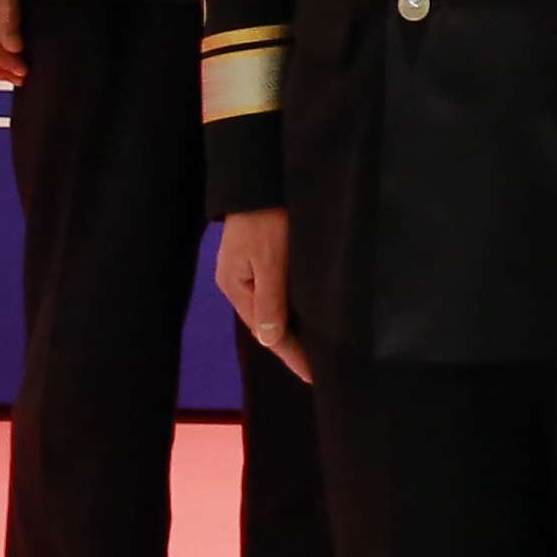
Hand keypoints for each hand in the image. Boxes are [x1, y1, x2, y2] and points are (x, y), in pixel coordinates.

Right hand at [216, 210, 305, 381]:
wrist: (260, 180)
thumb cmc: (266, 218)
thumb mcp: (271, 259)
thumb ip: (271, 300)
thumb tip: (268, 340)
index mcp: (236, 287)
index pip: (267, 332)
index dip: (292, 355)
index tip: (313, 375)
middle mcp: (239, 285)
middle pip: (268, 326)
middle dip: (292, 348)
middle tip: (319, 371)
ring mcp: (248, 274)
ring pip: (273, 312)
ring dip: (292, 332)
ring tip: (316, 353)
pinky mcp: (260, 262)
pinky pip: (276, 295)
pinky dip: (291, 312)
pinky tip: (306, 320)